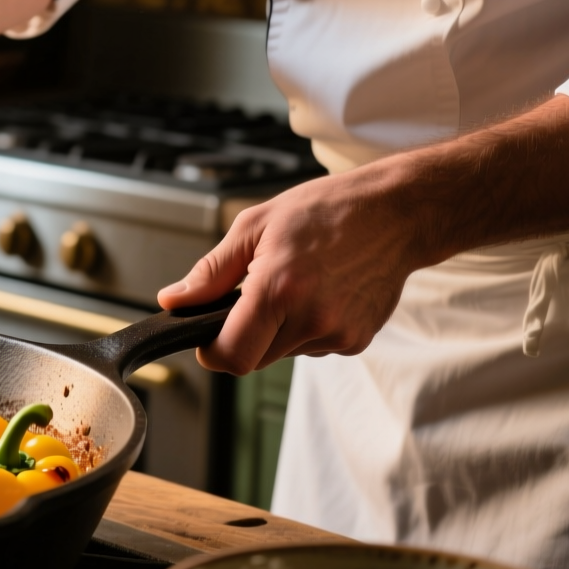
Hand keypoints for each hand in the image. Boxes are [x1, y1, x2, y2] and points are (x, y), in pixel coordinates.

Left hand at [156, 165, 429, 373]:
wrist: (396, 213)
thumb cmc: (326, 210)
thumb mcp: (255, 226)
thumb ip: (211, 272)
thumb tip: (173, 300)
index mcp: (280, 289)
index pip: (232, 355)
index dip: (212, 352)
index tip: (207, 338)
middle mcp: (312, 318)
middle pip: (254, 358)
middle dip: (244, 335)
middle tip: (256, 294)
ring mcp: (339, 334)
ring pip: (283, 353)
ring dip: (278, 330)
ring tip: (297, 284)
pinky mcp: (357, 341)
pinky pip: (313, 346)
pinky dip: (306, 327)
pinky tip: (321, 293)